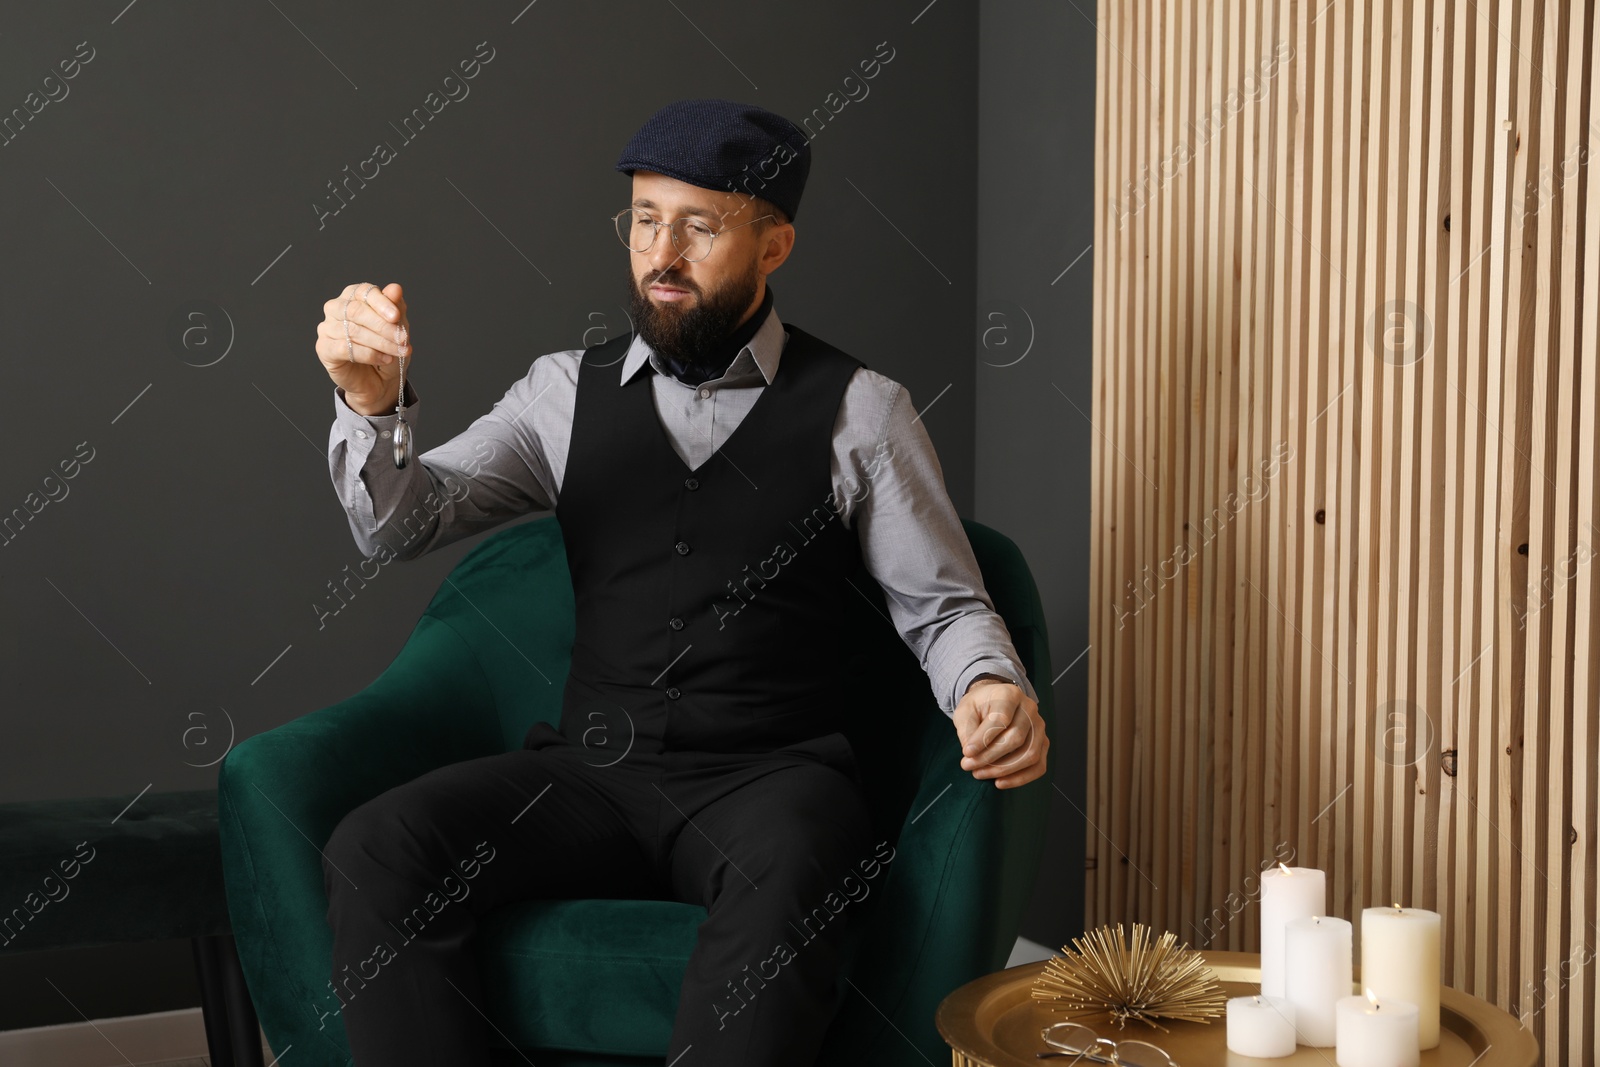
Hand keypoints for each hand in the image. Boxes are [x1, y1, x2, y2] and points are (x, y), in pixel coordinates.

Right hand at [316, 282, 411, 412]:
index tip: (397, 316)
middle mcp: (336, 308)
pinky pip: (345, 348)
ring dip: (381, 342)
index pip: (364, 291)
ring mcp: (327, 328)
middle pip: (357, 311)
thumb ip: (395, 306)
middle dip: (383, 326)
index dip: (382, 303)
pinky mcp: (324, 348)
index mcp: (353, 296)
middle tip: (402, 339)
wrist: (379, 379)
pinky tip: (385, 358)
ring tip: (399, 351)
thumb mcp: (397, 327)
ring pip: (353, 330)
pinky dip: (369, 354)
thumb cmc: (386, 348)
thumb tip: (395, 288)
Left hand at [951, 676, 1047, 788]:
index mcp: (1010, 695)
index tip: (966, 753)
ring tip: (980, 774)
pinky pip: (1038, 766)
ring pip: (1029, 754)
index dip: (983, 739)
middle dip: (990, 757)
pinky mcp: (1043, 743)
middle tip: (969, 766)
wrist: (993, 703)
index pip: (1001, 719)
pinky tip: (1000, 782)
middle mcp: (1030, 709)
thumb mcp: (965, 711)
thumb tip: (971, 754)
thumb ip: (967, 730)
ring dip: (1003, 770)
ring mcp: (1039, 727)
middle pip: (1016, 739)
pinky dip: (1020, 778)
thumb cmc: (980, 707)